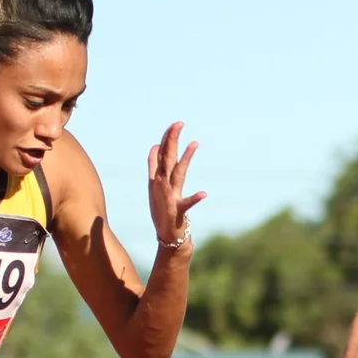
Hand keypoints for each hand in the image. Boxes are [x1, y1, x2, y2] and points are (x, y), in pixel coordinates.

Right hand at [148, 122, 205, 248]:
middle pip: (168, 158)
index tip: (175, 124)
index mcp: (158, 178)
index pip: (162, 154)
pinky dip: (195, 198)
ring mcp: (170, 197)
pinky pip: (187, 204)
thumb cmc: (162, 208)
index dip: (168, 138)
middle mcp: (162, 184)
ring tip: (195, 144)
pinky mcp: (178, 211)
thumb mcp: (154, 185)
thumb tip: (155, 146)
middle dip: (172, 140)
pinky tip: (204, 193)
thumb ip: (153, 165)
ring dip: (185, 159)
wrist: (166, 234)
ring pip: (178, 173)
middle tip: (179, 123)